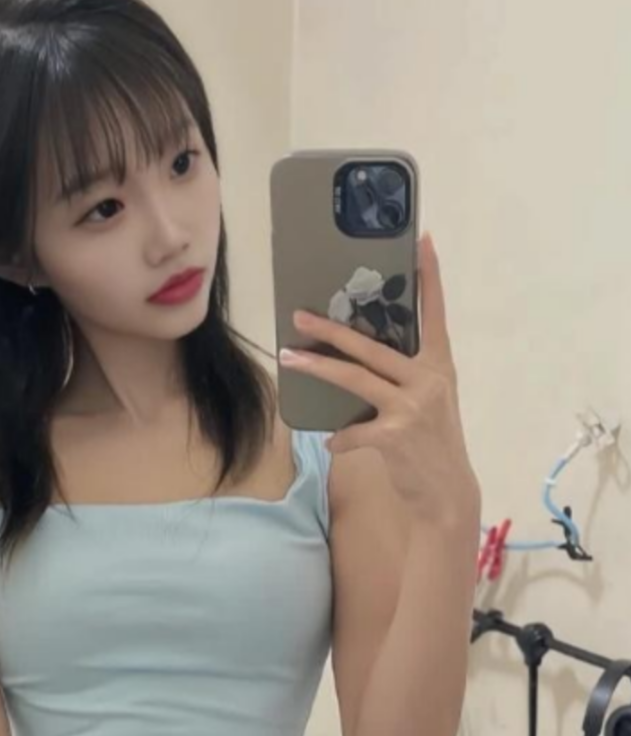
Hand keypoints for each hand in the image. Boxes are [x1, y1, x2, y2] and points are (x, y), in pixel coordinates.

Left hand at [279, 233, 479, 526]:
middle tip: (300, 316)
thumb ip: (404, 378)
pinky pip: (351, 431)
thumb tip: (359, 359)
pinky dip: (339, 438)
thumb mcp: (428, 403)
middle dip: (332, 330)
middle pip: (372, 346)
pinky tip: (335, 443)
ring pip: (354, 378)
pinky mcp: (394, 435)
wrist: (447, 494)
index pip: (434, 314)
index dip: (430, 278)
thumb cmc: (431, 446)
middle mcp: (428, 380)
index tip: (423, 241)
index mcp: (439, 366)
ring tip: (289, 357)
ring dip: (317, 367)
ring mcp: (412, 407)